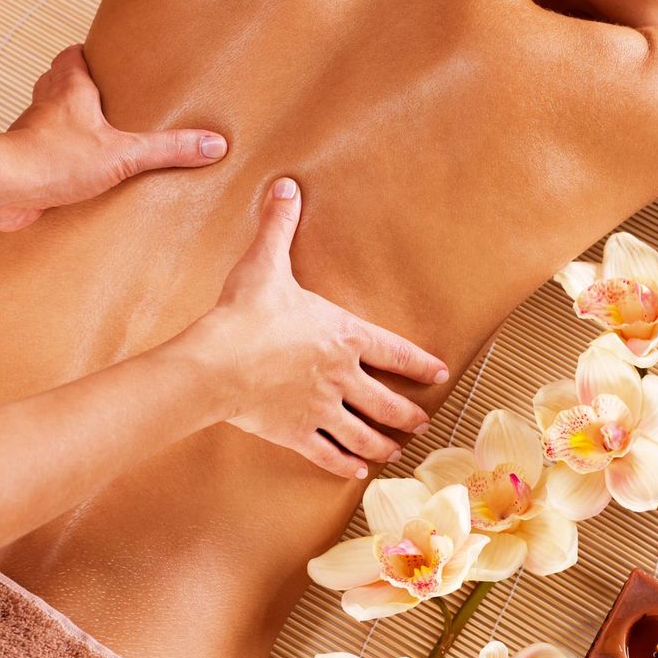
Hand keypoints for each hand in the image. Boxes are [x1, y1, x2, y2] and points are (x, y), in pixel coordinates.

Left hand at [0, 44, 228, 229]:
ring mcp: (33, 135)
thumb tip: (213, 144)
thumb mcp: (124, 153)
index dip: (89, 53)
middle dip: (82, 87)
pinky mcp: (27, 165)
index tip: (109, 56)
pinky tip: (82, 174)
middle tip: (111, 95)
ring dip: (70, 124)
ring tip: (102, 135)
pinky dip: (62, 159)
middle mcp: (47, 107)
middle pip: (58, 83)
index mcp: (69, 90)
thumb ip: (168, 148)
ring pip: (51, 119)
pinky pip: (46, 155)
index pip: (73, 56)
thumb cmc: (51, 160)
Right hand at [191, 177, 448, 477]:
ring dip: (382, 441)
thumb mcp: (265, 264)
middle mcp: (342, 376)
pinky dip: (344, 463)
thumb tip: (285, 186)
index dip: (420, 362)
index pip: (395, 351)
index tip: (440, 373)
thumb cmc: (245, 313)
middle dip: (407, 412)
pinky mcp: (296, 434)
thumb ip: (279, 227)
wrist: (217, 364)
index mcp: (344, 336)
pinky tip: (356, 471)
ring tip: (395, 449)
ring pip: (363, 431)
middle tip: (422, 421)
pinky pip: (327, 453)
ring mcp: (321, 408)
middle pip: (386, 401)